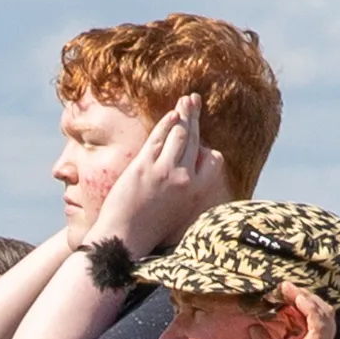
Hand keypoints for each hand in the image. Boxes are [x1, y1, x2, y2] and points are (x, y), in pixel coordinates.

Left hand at [92, 98, 224, 262]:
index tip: (201, 143)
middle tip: (195, 99)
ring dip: (183, 113)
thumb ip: (189, 190)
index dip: (207, 149)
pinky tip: (170, 114)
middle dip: (195, 117)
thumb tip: (190, 170)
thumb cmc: (150, 228)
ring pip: (179, 134)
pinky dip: (166, 122)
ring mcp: (165, 171)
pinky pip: (159, 137)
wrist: (125, 238)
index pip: (214, 160)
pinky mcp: (145, 166)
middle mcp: (186, 179)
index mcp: (198, 192)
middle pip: (195, 139)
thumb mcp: (181, 212)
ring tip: (185, 100)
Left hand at [261, 290, 339, 338]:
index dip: (298, 306)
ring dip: (305, 297)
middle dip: (303, 297)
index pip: (312, 322)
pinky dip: (308, 304)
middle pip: (320, 314)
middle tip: (283, 287)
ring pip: (323, 312)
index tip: (280, 296)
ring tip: (286, 287)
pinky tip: (293, 295)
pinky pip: (319, 318)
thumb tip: (254, 327)